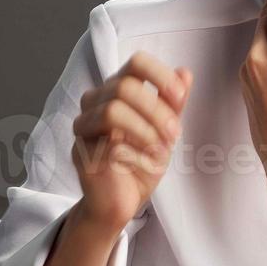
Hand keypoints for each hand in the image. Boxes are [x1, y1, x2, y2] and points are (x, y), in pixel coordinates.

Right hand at [71, 51, 192, 229]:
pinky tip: (145, 165)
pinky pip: (110, 144)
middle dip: (157, 111)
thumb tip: (185, 72)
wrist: (122, 202)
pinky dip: (137, 156)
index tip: (180, 96)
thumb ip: (172, 104)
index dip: (161, 75)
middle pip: (125, 86)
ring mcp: (84, 127)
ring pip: (112, 111)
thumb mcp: (164, 131)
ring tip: (160, 150)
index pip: (136, 63)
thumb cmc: (140, 164)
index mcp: (116, 90)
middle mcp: (95, 103)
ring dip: (146, 131)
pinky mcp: (81, 153)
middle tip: (175, 134)